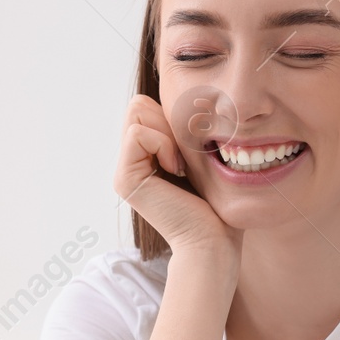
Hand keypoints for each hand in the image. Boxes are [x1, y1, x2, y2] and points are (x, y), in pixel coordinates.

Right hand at [115, 94, 241, 263]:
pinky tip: (175, 170)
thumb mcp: (198, 156)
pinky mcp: (124, 178)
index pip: (146, 107)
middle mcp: (129, 164)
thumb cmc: (216, 204)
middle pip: (137, 105)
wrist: (212, 240)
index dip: (171, 117)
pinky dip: (163, 145)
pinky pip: (138, 133)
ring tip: (179, 164)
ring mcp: (123, 172)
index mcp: (144, 158)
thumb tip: (178, 99)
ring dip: (166, 133)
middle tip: (184, 156)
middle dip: (166, 121)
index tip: (190, 151)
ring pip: (135, 112)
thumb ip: (181, 131)